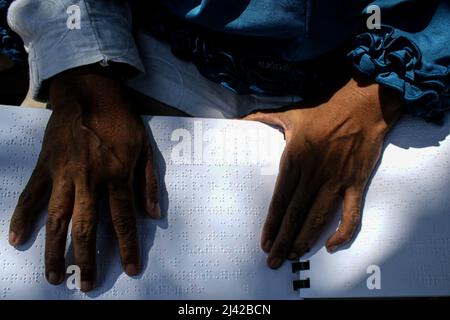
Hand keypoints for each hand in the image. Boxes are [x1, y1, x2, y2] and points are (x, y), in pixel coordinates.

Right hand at [8, 66, 159, 290]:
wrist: (89, 93)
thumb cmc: (121, 121)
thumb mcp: (146, 148)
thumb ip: (150, 182)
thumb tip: (153, 215)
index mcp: (117, 176)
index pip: (123, 220)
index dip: (128, 246)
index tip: (131, 269)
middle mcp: (90, 180)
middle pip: (87, 227)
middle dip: (88, 259)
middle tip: (88, 285)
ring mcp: (64, 175)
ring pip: (58, 219)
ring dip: (55, 250)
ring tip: (55, 276)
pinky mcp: (45, 167)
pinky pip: (31, 195)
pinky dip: (23, 218)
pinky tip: (17, 240)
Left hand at [245, 78, 402, 268]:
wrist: (361, 106)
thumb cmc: (324, 111)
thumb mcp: (289, 113)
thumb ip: (262, 118)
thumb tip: (240, 118)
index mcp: (294, 159)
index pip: (280, 200)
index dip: (271, 224)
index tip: (264, 242)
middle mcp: (313, 174)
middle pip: (295, 215)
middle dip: (282, 240)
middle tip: (273, 261)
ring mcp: (336, 180)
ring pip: (318, 218)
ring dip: (305, 240)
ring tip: (293, 256)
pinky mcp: (356, 183)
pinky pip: (351, 213)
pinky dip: (343, 232)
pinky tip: (331, 245)